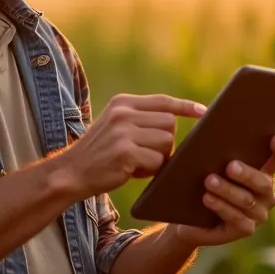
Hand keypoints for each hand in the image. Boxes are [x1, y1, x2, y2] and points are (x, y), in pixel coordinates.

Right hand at [55, 93, 205, 198]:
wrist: (71, 172)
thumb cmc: (99, 153)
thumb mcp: (116, 126)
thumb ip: (141, 119)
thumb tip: (175, 122)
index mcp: (123, 103)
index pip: (163, 101)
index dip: (185, 107)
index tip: (203, 112)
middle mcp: (123, 113)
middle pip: (169, 124)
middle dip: (165, 142)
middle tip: (146, 154)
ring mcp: (124, 132)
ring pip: (166, 142)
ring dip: (159, 157)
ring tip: (137, 163)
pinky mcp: (126, 152)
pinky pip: (157, 161)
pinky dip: (150, 170)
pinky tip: (132, 171)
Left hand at [170, 134, 274, 247]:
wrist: (192, 218)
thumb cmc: (202, 182)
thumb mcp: (210, 164)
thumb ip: (217, 148)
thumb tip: (214, 127)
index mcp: (264, 171)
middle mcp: (267, 193)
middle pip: (263, 182)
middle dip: (246, 174)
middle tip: (230, 166)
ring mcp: (259, 213)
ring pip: (247, 201)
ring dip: (227, 190)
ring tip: (209, 181)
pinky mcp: (247, 229)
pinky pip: (237, 218)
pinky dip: (221, 207)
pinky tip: (208, 199)